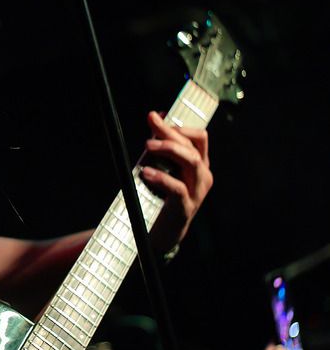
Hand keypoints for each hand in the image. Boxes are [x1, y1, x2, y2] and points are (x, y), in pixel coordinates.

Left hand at [141, 110, 212, 250]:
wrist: (161, 232)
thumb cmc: (161, 197)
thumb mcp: (161, 167)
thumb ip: (160, 145)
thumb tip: (156, 116)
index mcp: (200, 164)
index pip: (199, 137)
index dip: (179, 125)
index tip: (157, 117)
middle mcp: (203, 176)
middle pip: (193, 147)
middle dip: (171, 133)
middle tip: (150, 125)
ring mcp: (197, 192)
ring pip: (192, 162)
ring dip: (169, 149)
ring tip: (148, 146)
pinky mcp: (186, 207)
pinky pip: (178, 188)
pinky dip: (161, 178)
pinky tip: (145, 172)